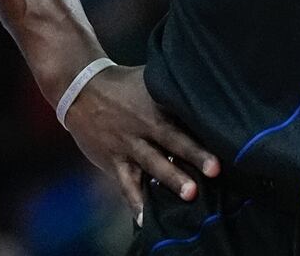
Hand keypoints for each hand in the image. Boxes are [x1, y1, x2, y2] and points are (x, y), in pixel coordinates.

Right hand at [61, 64, 219, 217]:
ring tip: (189, 194)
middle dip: (192, 154)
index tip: (220, 137)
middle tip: (214, 170)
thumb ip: (171, 89)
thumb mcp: (146, 80)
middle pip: (171, 140)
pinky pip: (126, 183)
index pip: (181, 114)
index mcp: (154, 105)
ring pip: (152, 163)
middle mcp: (143, 126)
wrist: (78, 90)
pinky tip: (145, 220)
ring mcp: (128, 146)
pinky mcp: (115, 161)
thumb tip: (205, 93)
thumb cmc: (120, 85)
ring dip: (171, 178)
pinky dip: (135, 201)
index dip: (199, 126)